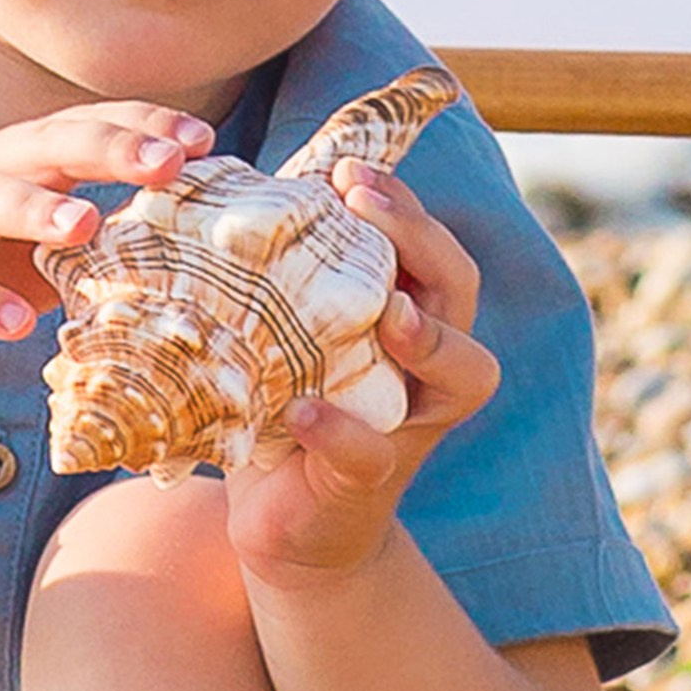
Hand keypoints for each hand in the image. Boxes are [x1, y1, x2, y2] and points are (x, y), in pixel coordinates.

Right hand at [0, 103, 215, 383]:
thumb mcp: (28, 247)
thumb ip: (92, 238)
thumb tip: (187, 246)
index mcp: (13, 158)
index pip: (84, 125)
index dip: (141, 126)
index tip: (204, 143)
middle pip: (44, 144)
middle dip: (108, 147)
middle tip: (168, 162)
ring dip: (36, 209)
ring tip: (87, 225)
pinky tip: (16, 324)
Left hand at [223, 163, 499, 580]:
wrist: (282, 522)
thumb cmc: (283, 403)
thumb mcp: (285, 329)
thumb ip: (284, 272)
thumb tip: (227, 183)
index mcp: (411, 316)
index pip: (430, 246)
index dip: (402, 204)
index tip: (348, 167)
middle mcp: (429, 365)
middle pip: (460, 289)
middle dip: (420, 239)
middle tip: (364, 200)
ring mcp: (408, 423)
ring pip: (463, 373)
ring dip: (428, 336)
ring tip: (392, 312)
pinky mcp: (368, 480)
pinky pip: (370, 452)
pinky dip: (341, 430)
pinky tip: (305, 411)